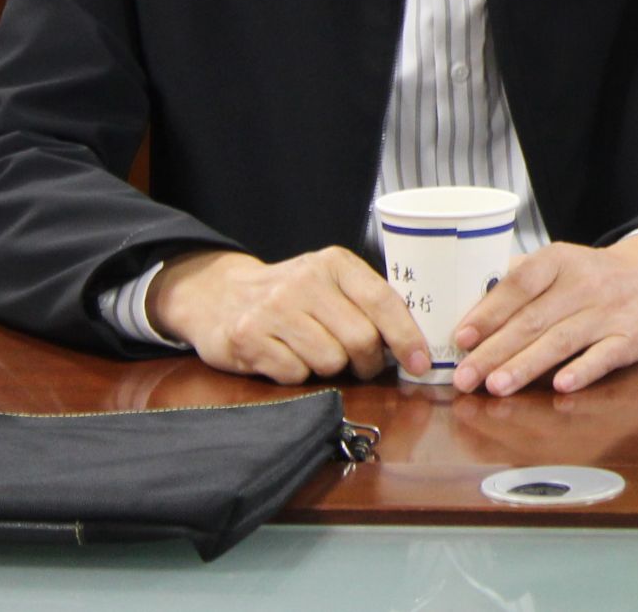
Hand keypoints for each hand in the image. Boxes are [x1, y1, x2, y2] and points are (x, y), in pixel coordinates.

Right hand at [150, 246, 428, 384]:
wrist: (217, 294)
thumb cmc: (289, 294)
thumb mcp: (330, 282)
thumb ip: (367, 303)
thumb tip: (411, 345)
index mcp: (334, 263)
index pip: (383, 301)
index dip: (407, 337)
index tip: (421, 363)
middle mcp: (305, 281)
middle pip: (361, 339)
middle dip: (367, 362)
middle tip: (360, 365)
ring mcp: (274, 309)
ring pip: (330, 361)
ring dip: (329, 368)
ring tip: (313, 352)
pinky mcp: (248, 337)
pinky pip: (295, 375)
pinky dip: (298, 375)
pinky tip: (285, 356)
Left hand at [450, 235, 637, 395]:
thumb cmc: (595, 275)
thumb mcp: (561, 262)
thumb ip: (519, 279)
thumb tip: (471, 302)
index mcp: (560, 261)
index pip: (519, 283)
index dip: (489, 311)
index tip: (462, 337)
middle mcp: (583, 285)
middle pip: (534, 319)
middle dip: (495, 350)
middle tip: (465, 377)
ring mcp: (608, 312)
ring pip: (562, 340)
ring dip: (527, 364)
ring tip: (496, 386)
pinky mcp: (631, 338)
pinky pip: (605, 355)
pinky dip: (583, 370)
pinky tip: (561, 385)